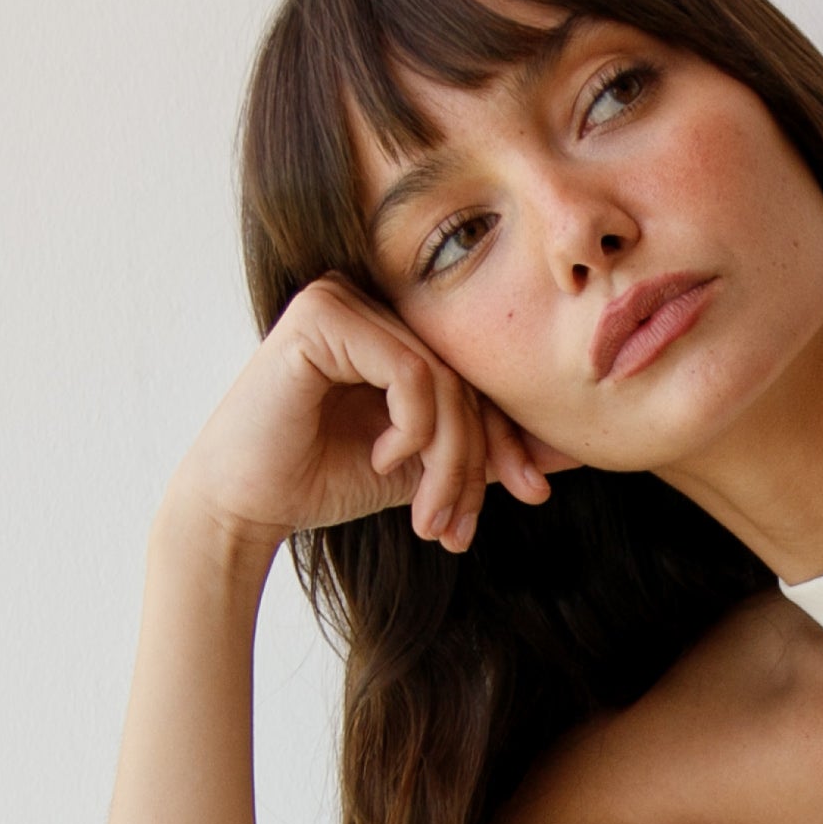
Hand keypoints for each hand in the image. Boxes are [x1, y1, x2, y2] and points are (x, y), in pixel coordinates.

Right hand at [160, 279, 563, 563]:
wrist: (246, 507)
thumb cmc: (324, 481)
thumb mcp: (427, 466)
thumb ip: (491, 449)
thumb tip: (576, 446)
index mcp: (393, 327)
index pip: (477, 374)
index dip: (510, 436)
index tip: (533, 494)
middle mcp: (370, 301)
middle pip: (466, 376)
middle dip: (481, 460)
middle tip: (463, 524)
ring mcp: (344, 299)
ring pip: (445, 379)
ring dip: (450, 460)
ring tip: (430, 514)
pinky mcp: (322, 314)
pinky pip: (411, 372)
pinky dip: (412, 429)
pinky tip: (383, 459)